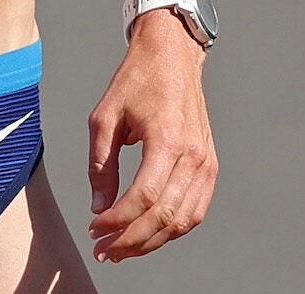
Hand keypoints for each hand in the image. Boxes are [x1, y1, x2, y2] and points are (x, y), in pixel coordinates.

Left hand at [87, 13, 216, 261]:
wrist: (172, 55)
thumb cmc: (138, 80)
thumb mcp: (105, 118)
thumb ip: (100, 165)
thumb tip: (99, 207)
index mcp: (166, 139)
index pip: (142, 197)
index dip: (116, 221)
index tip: (94, 228)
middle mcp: (192, 154)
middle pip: (163, 216)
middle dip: (130, 241)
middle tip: (104, 249)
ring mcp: (206, 161)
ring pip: (183, 220)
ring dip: (152, 241)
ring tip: (124, 248)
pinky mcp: (210, 164)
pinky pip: (196, 209)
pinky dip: (174, 228)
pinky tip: (149, 233)